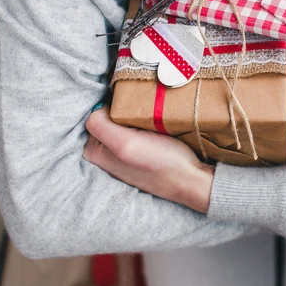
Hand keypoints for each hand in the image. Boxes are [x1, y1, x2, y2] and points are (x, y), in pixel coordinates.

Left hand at [83, 107, 213, 212]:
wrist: (192, 180)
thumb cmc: (161, 162)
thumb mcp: (124, 143)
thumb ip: (100, 125)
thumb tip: (99, 108)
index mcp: (94, 151)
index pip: (95, 113)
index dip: (113, 106)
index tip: (131, 109)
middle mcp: (105, 153)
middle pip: (108, 117)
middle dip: (123, 110)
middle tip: (142, 115)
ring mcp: (123, 153)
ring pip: (123, 121)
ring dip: (136, 116)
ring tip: (151, 119)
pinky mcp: (140, 153)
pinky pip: (137, 129)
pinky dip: (145, 123)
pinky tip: (156, 125)